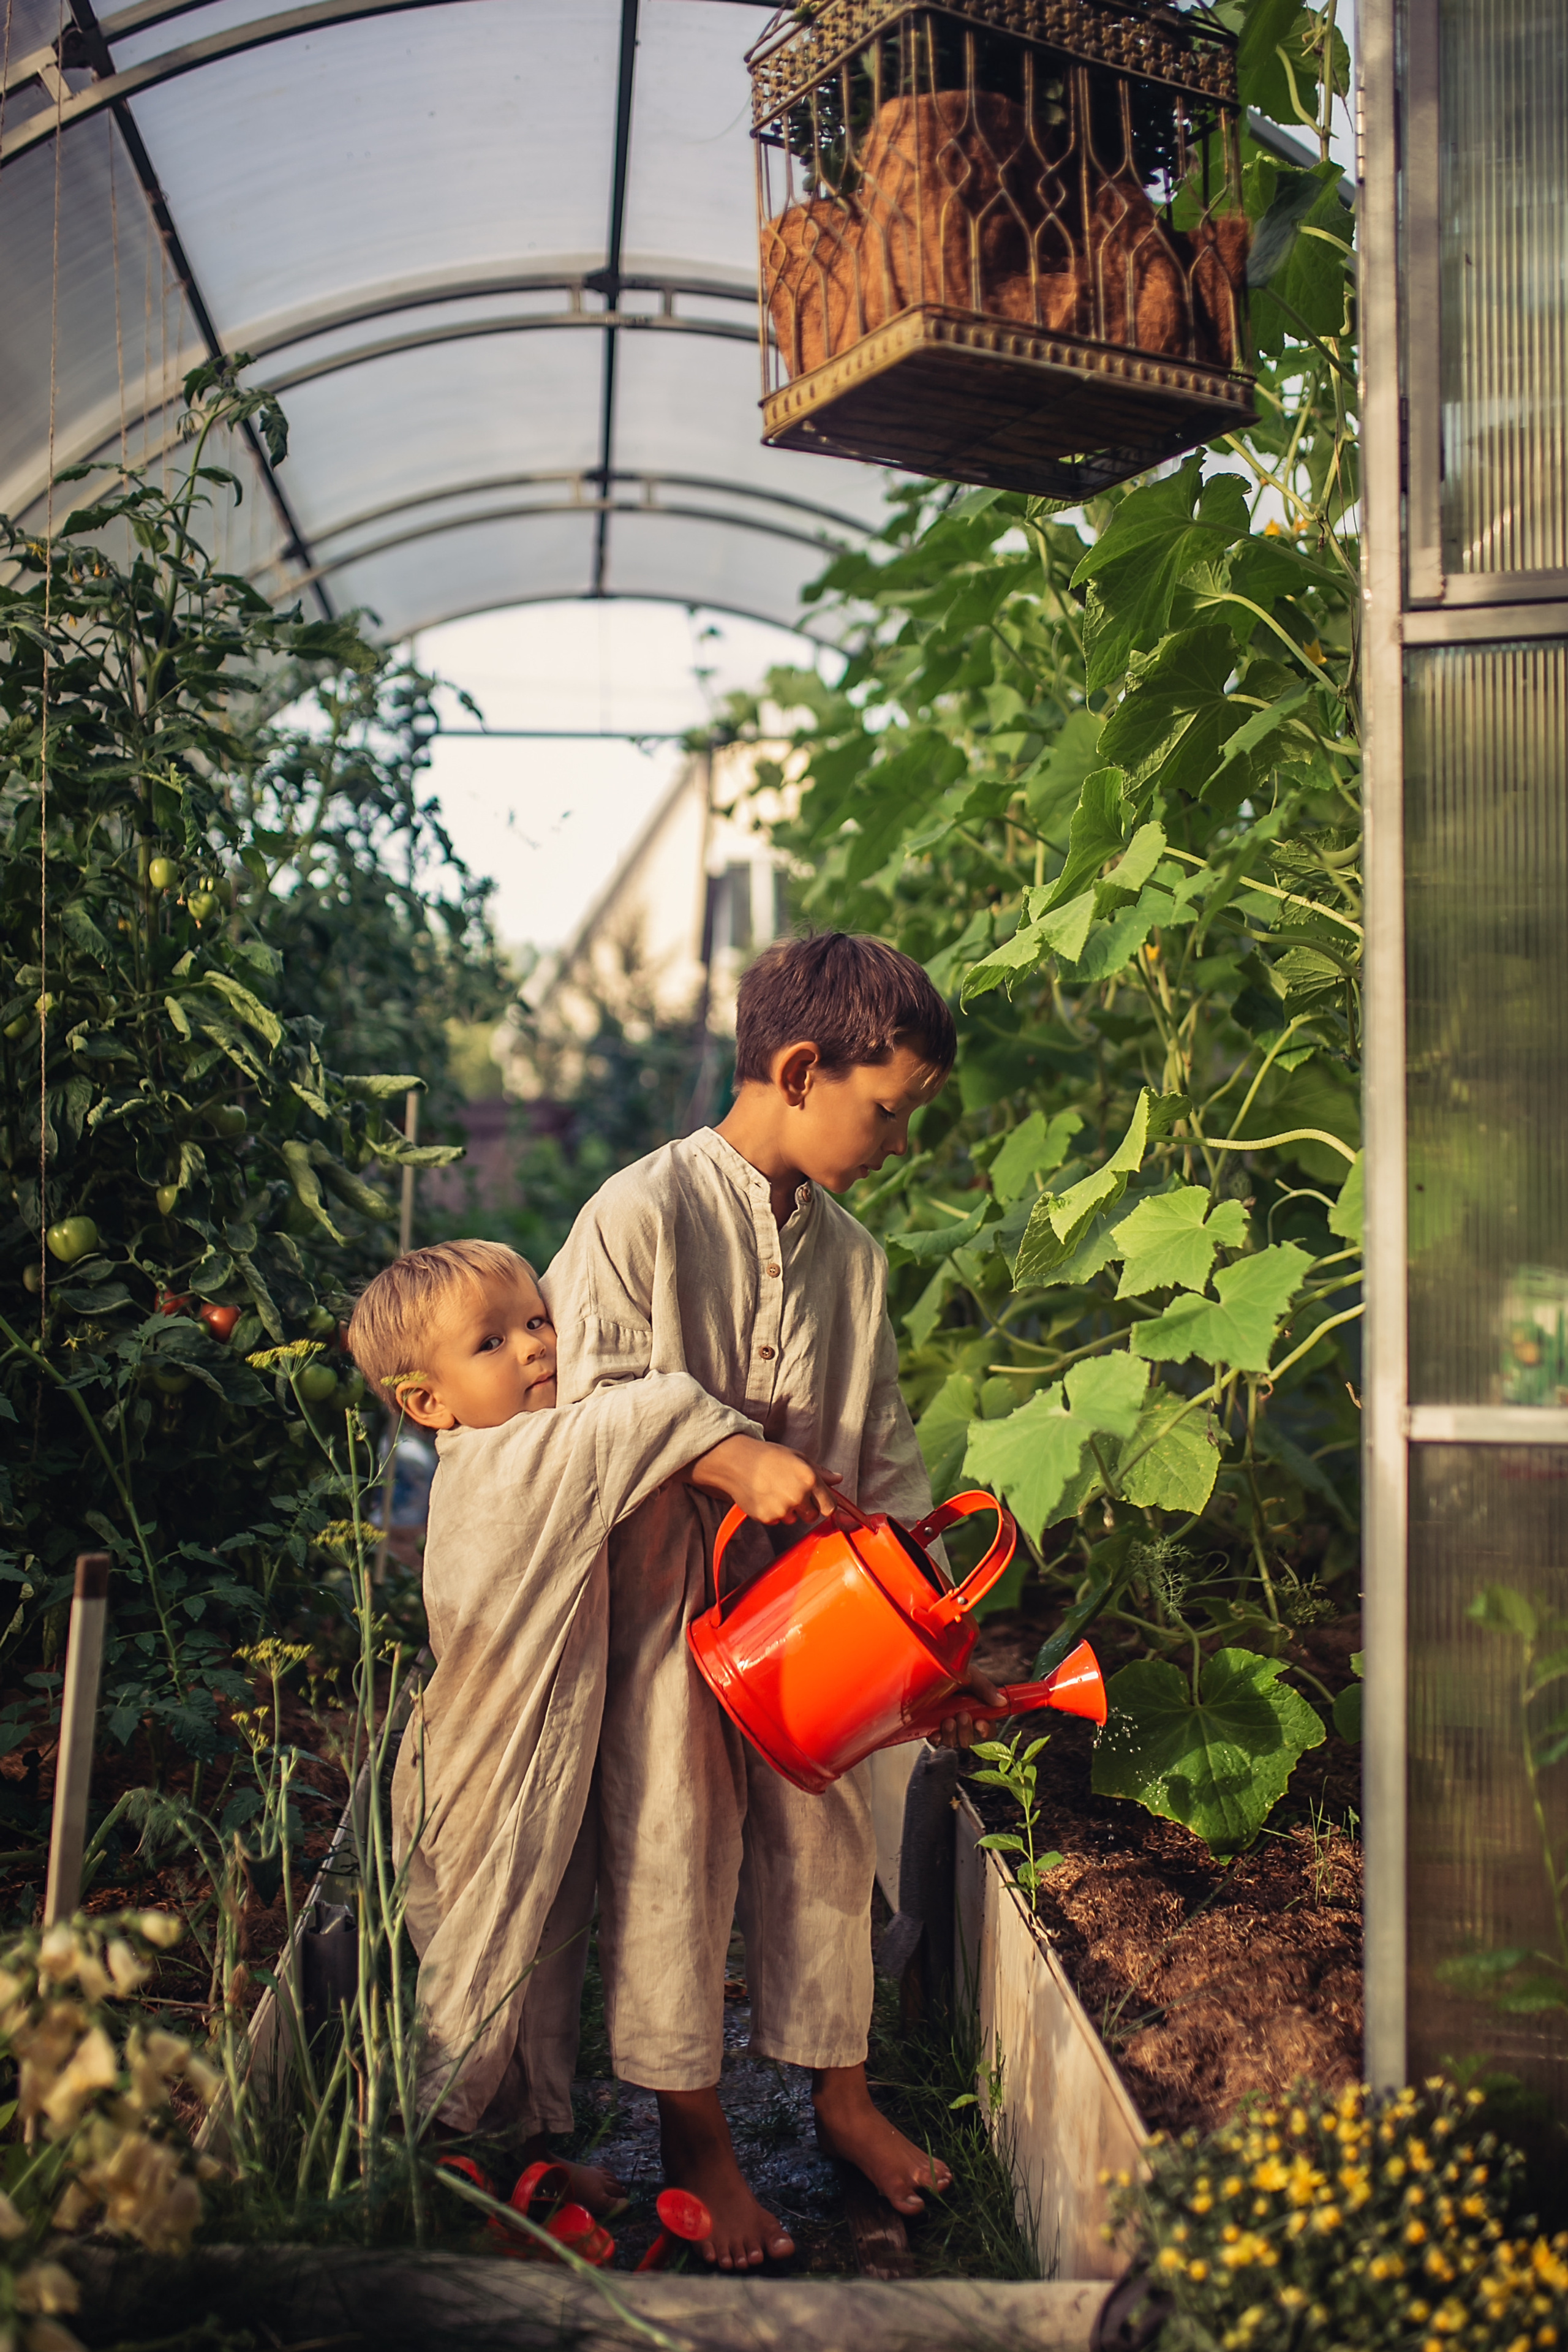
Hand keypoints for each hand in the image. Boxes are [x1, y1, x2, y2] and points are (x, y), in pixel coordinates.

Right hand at [689, 1435, 841, 1525]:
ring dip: (788, 1511)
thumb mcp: (798, 1458)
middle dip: (806, 1508)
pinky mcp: (767, 1517)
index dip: (825, 1504)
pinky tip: (765, 1497)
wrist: (737, 1462)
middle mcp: (798, 1496)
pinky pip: (777, 1521)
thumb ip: (820, 1472)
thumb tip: (837, 1479)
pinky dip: (772, 1513)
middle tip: (792, 1493)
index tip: (819, 1502)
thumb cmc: (768, 1456)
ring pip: (793, 1519)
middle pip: (812, 1516)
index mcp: (809, 1479)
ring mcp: (782, 1509)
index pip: (830, 1506)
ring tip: (775, 1492)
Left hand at [932, 1666, 1006, 1750]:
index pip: (986, 1730)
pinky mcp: (930, 1728)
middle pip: (970, 1739)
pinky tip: (935, 1731)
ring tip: (947, 1720)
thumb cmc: (949, 1671)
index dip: (985, 1731)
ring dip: (952, 1734)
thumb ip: (985, 1688)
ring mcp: (945, 1726)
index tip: (980, 1723)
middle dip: (966, 1730)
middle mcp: (961, 1721)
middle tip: (961, 1715)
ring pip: (954, 1742)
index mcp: (975, 1710)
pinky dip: (937, 1738)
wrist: (924, 1669)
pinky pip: (936, 1742)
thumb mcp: (969, 1676)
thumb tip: (1001, 1701)